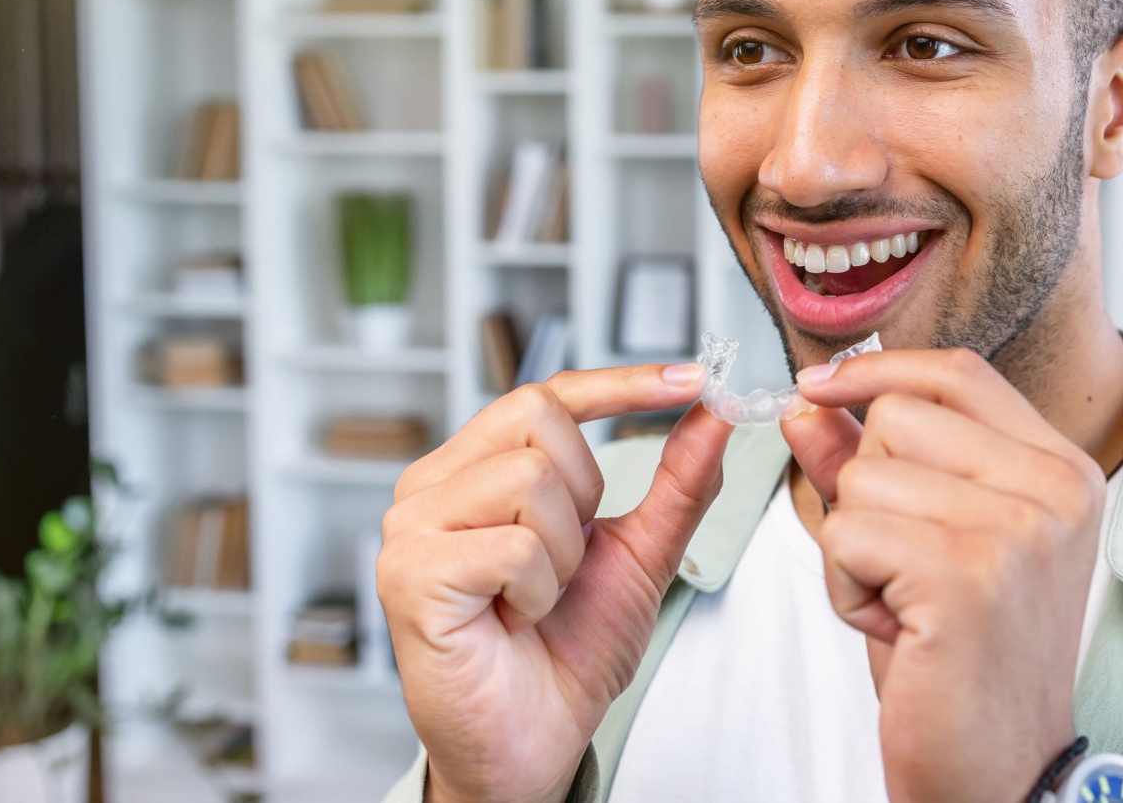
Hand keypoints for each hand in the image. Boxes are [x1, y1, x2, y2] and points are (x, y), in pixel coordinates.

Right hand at [377, 365, 732, 802]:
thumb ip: (678, 480)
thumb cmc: (569, 649)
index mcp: (477, 468)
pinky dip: (538, 589)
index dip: (622, 382)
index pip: (548, 394)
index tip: (694, 378)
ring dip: (563, 553)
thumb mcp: (641, 553)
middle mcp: (432, 485)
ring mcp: (410, 526)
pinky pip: (512, 544)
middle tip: (566, 561)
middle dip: (584, 493)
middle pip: (537, 416)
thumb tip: (715, 410)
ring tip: (536, 598)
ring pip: (528, 477)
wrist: (536, 743)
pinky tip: (514, 619)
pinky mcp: (407, 573)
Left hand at [783, 348, 1104, 802]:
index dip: (877, 370)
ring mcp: (1019, 529)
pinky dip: (846, 587)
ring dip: (854, 547)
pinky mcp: (968, 575)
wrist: (997, 772)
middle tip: (910, 570)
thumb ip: (867, 461)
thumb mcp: (918, 539)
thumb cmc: (959, 658)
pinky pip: (847, 532)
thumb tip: (809, 400)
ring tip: (907, 603)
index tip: (820, 384)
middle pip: (896, 417)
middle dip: (867, 489)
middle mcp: (1055, 488)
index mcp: (1061, 470)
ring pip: (862, 475)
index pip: (958, 373)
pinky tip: (895, 628)